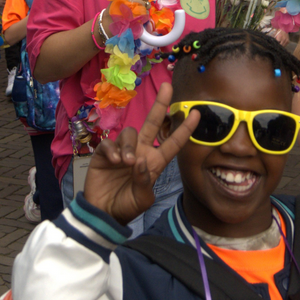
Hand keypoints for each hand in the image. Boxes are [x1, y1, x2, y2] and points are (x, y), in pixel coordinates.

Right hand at [81, 84, 197, 224]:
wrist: (103, 213)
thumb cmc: (126, 206)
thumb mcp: (141, 200)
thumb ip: (144, 182)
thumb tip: (141, 161)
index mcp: (155, 163)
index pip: (172, 143)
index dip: (184, 130)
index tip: (196, 114)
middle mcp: (141, 152)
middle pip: (153, 123)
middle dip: (160, 104)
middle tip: (168, 86)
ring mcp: (123, 151)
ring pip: (130, 133)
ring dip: (129, 145)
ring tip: (127, 162)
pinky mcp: (104, 153)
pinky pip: (110, 143)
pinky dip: (112, 150)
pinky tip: (113, 161)